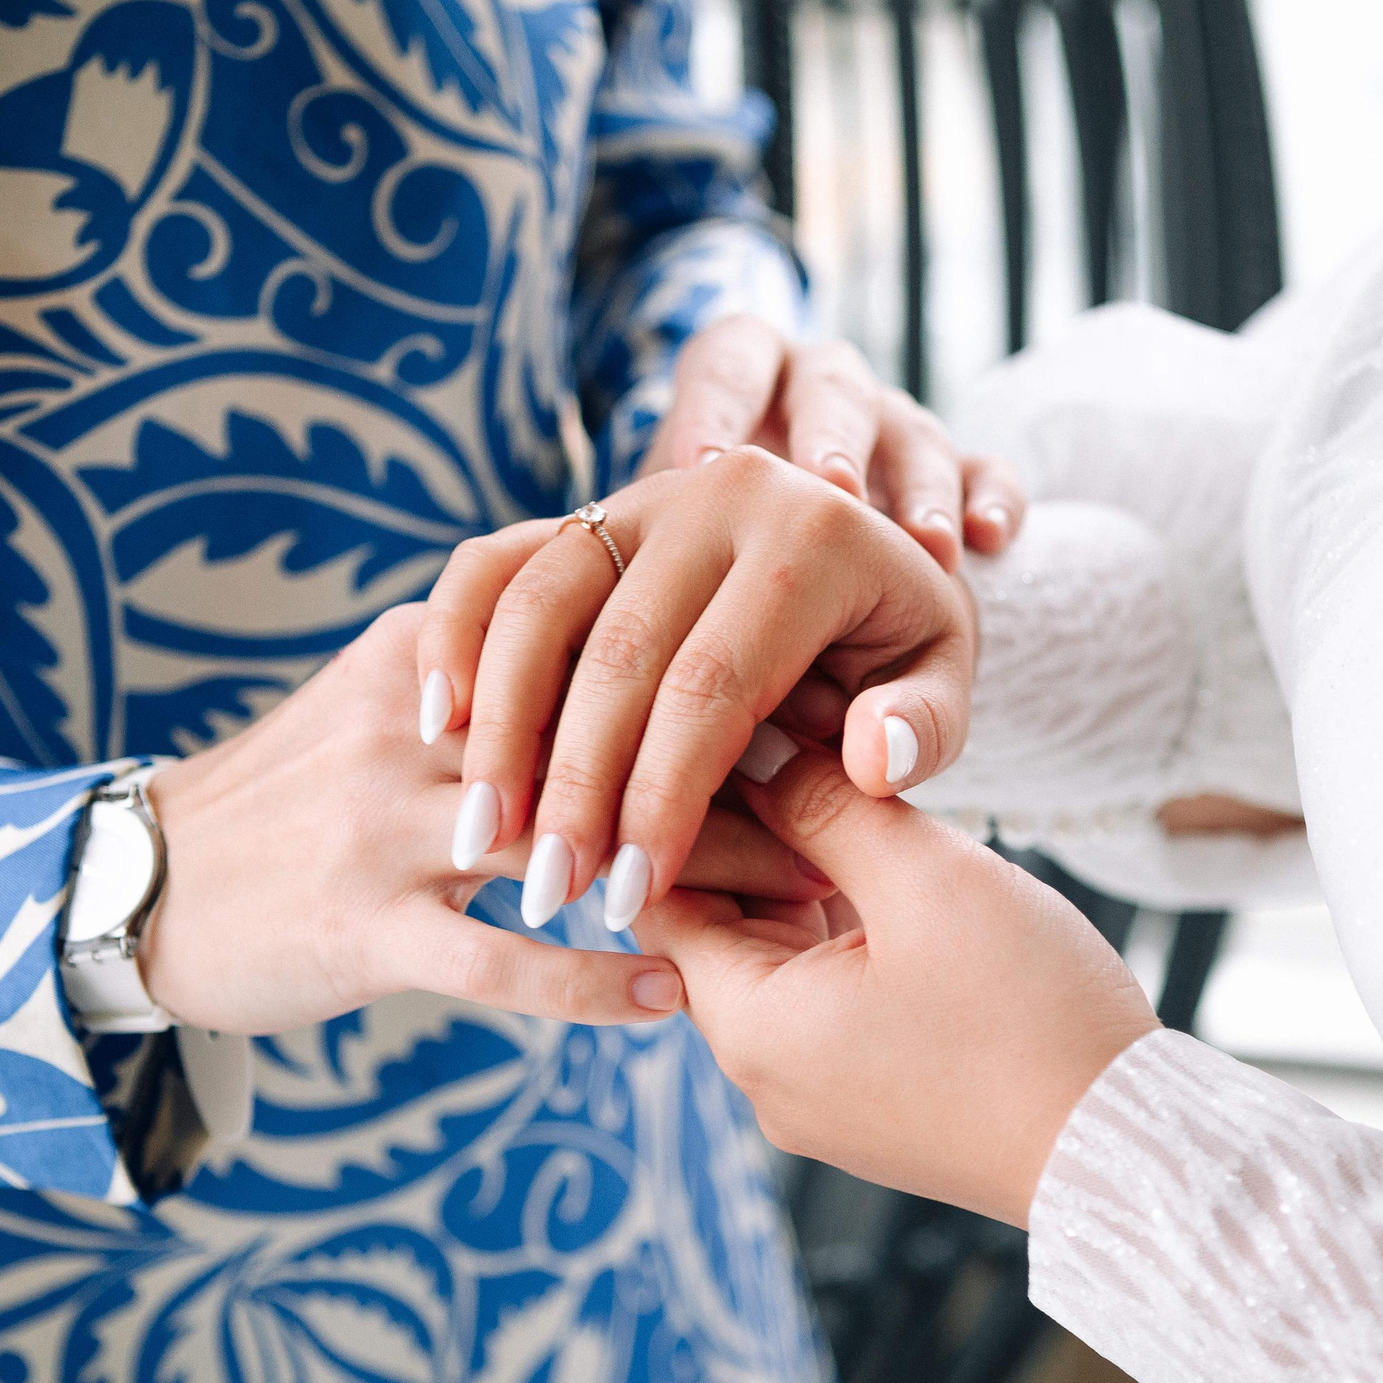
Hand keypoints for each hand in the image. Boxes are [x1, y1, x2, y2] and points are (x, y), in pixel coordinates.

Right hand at [134, 605, 830, 1037]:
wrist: (142, 878)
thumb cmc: (301, 796)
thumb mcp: (398, 701)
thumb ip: (511, 673)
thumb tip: (656, 664)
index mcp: (437, 643)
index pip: (604, 642)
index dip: (724, 683)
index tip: (826, 723)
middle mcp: (416, 720)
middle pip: (607, 737)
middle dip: (738, 786)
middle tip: (844, 831)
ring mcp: (383, 823)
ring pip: (567, 841)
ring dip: (694, 881)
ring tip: (799, 917)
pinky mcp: (359, 924)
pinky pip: (497, 957)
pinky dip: (589, 979)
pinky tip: (668, 996)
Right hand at [415, 450, 976, 937]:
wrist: (860, 555)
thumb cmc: (894, 648)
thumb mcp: (938, 684)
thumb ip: (922, 728)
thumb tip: (869, 759)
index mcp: (813, 532)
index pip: (714, 684)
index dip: (666, 797)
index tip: (635, 894)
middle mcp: (720, 488)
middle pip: (615, 652)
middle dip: (576, 783)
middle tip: (553, 889)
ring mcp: (640, 491)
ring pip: (538, 606)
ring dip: (502, 727)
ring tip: (485, 836)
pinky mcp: (582, 508)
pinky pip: (493, 562)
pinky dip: (456, 636)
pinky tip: (445, 727)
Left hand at [635, 734, 1159, 1225]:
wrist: (1131, 1154)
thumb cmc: (1031, 1017)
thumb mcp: (925, 876)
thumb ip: (830, 803)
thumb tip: (763, 751)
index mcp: (750, 1028)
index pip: (659, 895)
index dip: (688, 807)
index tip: (743, 740)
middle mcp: (763, 1079)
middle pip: (714, 932)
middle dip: (751, 844)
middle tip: (805, 763)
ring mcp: (819, 1102)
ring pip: (775, 966)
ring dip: (802, 889)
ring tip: (857, 816)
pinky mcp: (872, 1110)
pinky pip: (824, 1007)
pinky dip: (840, 942)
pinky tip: (895, 889)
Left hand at [650, 315, 1025, 569]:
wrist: (782, 584)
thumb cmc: (702, 559)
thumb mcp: (662, 539)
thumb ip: (636, 553)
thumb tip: (592, 572)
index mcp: (740, 384)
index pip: (727, 361)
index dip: (715, 406)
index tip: (700, 465)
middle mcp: (819, 395)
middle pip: (829, 384)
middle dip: (830, 437)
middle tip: (830, 494)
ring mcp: (894, 430)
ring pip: (913, 428)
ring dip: (916, 481)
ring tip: (924, 542)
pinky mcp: (958, 473)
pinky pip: (987, 469)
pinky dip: (991, 498)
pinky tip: (989, 539)